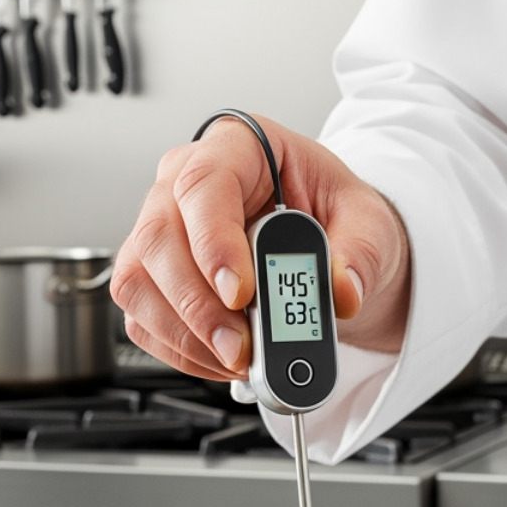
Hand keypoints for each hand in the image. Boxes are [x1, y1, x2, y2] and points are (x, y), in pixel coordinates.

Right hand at [112, 113, 410, 380]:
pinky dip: (180, 350)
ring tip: (237, 358)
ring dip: (185, 334)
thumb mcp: (368, 224)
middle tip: (240, 347)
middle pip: (157, 237)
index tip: (240, 293)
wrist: (324, 248)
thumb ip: (358, 255)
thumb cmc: (335, 216)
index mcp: (237, 148)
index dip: (214, 242)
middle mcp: (182, 182)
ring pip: (138, 282)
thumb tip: (342, 291)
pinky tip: (221, 358)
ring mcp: (159, 229)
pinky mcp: (150, 277)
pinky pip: (142, 319)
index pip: (204, 184)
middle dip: (196, 305)